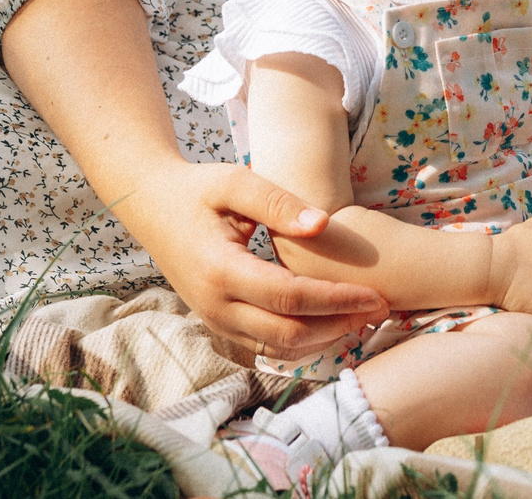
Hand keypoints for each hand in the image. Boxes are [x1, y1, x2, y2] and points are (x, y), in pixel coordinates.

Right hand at [121, 161, 388, 359]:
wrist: (152, 207)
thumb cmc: (198, 189)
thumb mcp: (236, 183)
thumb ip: (279, 203)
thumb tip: (323, 225)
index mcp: (221, 270)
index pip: (290, 297)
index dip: (336, 299)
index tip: (375, 293)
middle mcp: (216, 306)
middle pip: (289, 333)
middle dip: (339, 324)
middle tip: (380, 307)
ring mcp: (215, 320)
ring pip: (279, 348)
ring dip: (324, 337)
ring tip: (362, 315)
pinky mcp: (220, 324)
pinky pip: (266, 346)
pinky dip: (302, 340)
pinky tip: (331, 320)